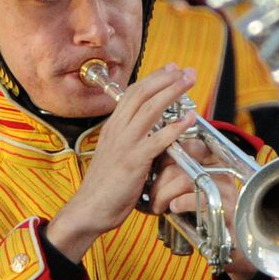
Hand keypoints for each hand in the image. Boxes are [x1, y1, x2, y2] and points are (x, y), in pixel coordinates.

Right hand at [46, 65, 197, 262]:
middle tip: (186, 70)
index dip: (152, 80)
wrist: (88, 209)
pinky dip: (175, 128)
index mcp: (112, 128)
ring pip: (150, 110)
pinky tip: (190, 119)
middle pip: (141, 95)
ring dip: (172, 93)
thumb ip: (128, 141)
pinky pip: (157, 140)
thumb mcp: (114, 155)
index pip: (132, 94)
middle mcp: (117, 131)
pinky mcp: (133, 162)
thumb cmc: (103, 187)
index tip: (170, 70)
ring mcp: (124, 145)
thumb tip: (147, 133)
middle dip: (165, 79)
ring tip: (189, 82)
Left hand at [150, 139, 258, 279]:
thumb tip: (154, 165)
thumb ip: (178, 175)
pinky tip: (174, 208)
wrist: (229, 245)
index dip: (168, 156)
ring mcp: (226, 189)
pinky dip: (180, 203)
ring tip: (158, 206)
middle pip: (182, 164)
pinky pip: (198, 199)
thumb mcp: (192, 191)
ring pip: (185, 180)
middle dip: (160, 181)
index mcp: (215, 162)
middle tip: (153, 197)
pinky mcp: (227, 208)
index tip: (157, 171)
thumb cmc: (206, 216)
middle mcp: (222, 171)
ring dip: (164, 194)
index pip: (191, 146)